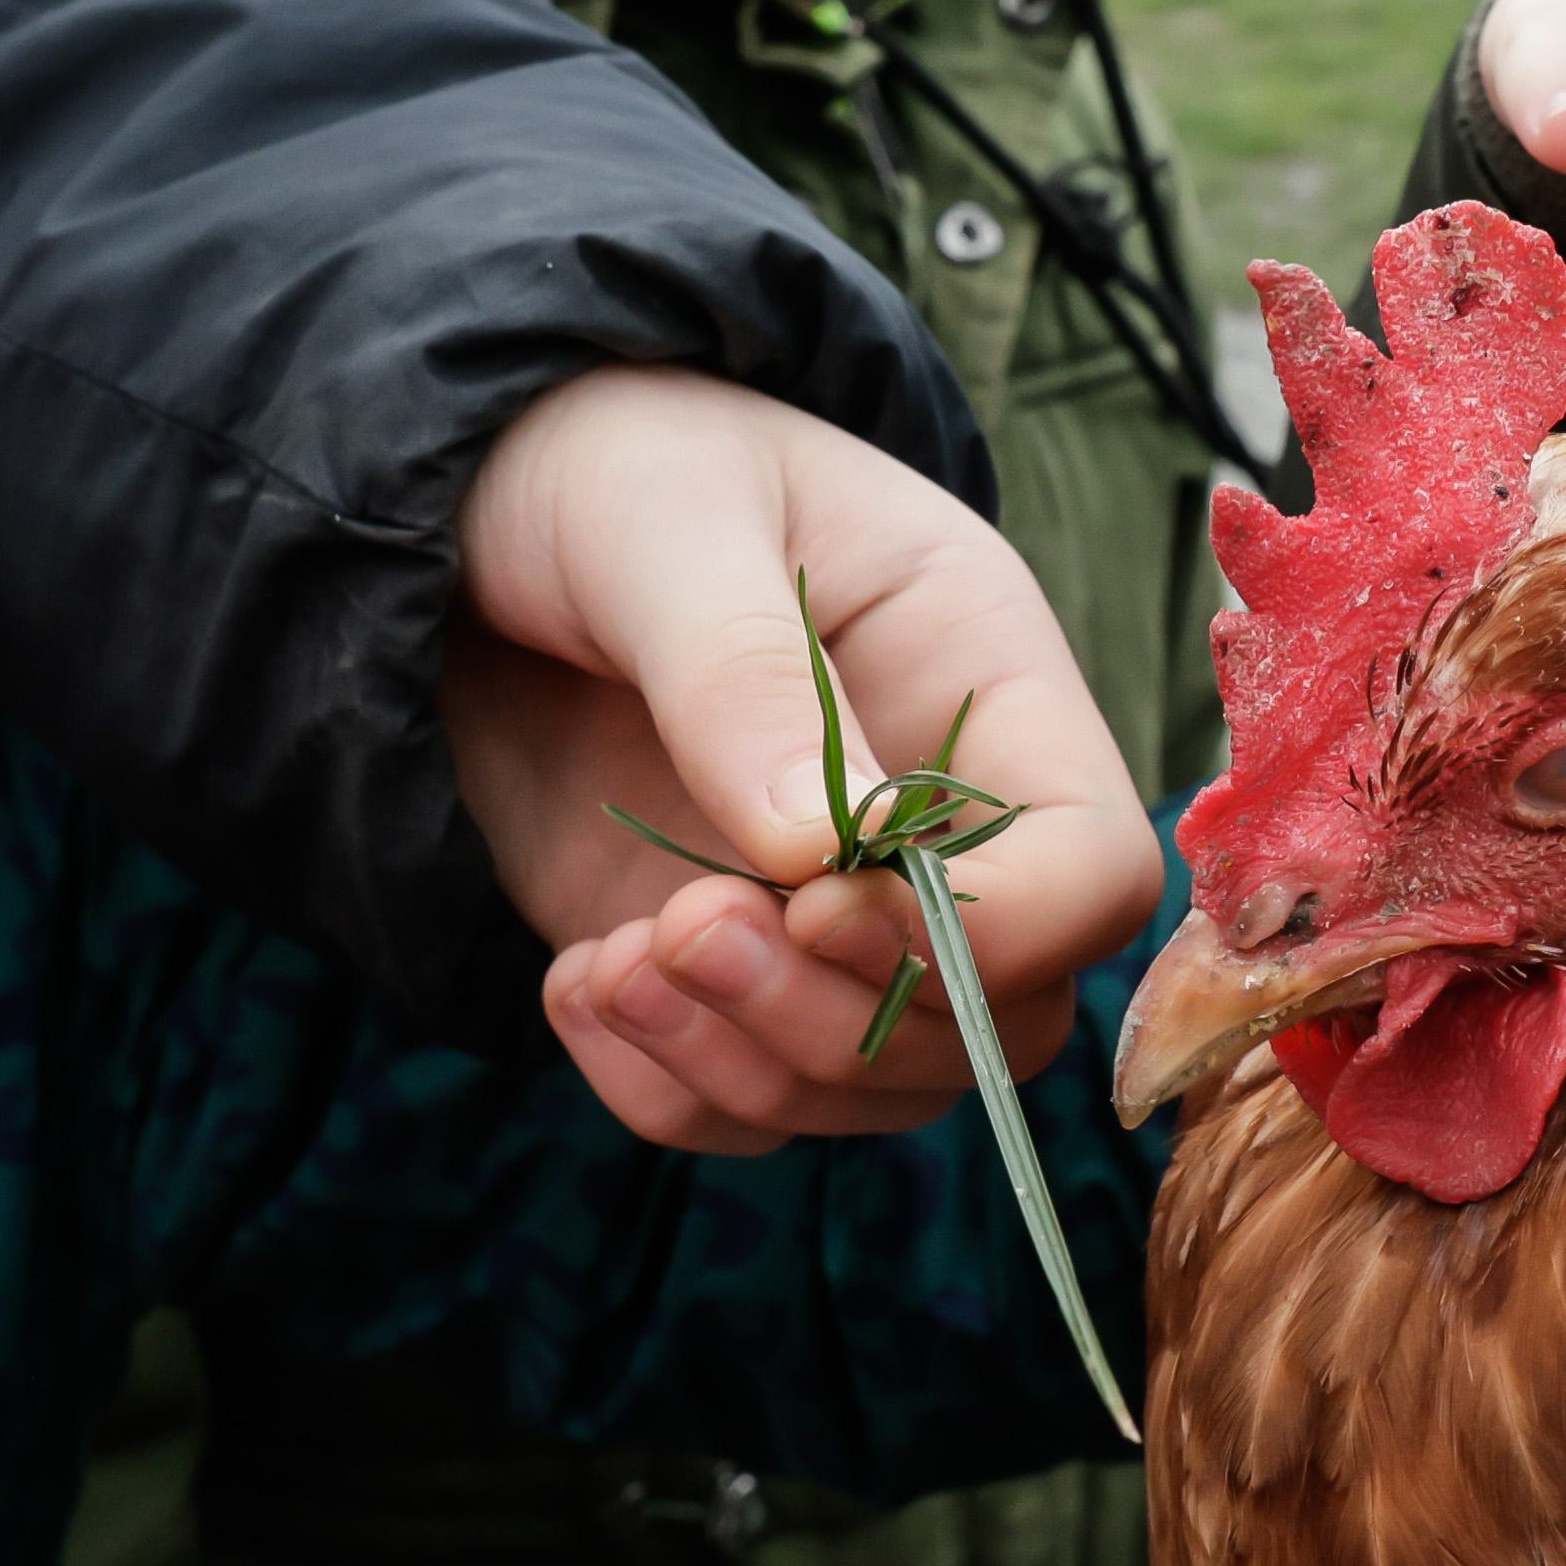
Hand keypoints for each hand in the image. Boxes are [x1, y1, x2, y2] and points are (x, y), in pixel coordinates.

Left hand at [448, 365, 1165, 1154]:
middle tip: (679, 931)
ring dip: (743, 1066)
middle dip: (844, 1023)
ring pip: (876, 1086)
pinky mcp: (720, 967)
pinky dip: (663, 1088)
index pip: (1093, 869)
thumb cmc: (609, 462)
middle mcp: (941, 819)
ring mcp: (830, 910)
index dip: (987, 935)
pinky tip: (575, 985)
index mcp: (987, 680)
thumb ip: (741, 669)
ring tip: (610, 963)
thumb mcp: (667, 518)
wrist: (472, 505)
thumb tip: (817, 853)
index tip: (812, 905)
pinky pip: (743, 1103)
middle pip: (1001, 1021)